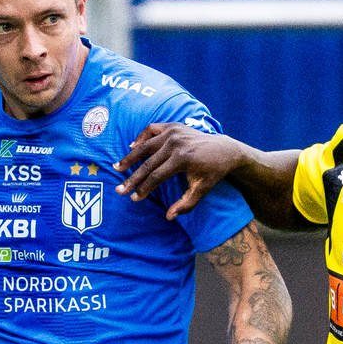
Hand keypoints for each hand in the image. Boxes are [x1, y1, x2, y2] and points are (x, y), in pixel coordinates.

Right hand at [113, 123, 243, 219]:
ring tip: (118, 167)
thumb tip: (168, 217)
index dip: (144, 189)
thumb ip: (186, 204)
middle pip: (148, 163)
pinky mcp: (172, 126)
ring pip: (145, 146)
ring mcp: (173, 132)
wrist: (224, 150)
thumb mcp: (202, 190)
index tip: (134, 198)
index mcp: (183, 159)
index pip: (156, 176)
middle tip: (119, 189)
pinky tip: (132, 147)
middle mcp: (176, 143)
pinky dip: (140, 138)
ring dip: (130, 157)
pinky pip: (151, 130)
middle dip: (132, 178)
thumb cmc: (212, 172)